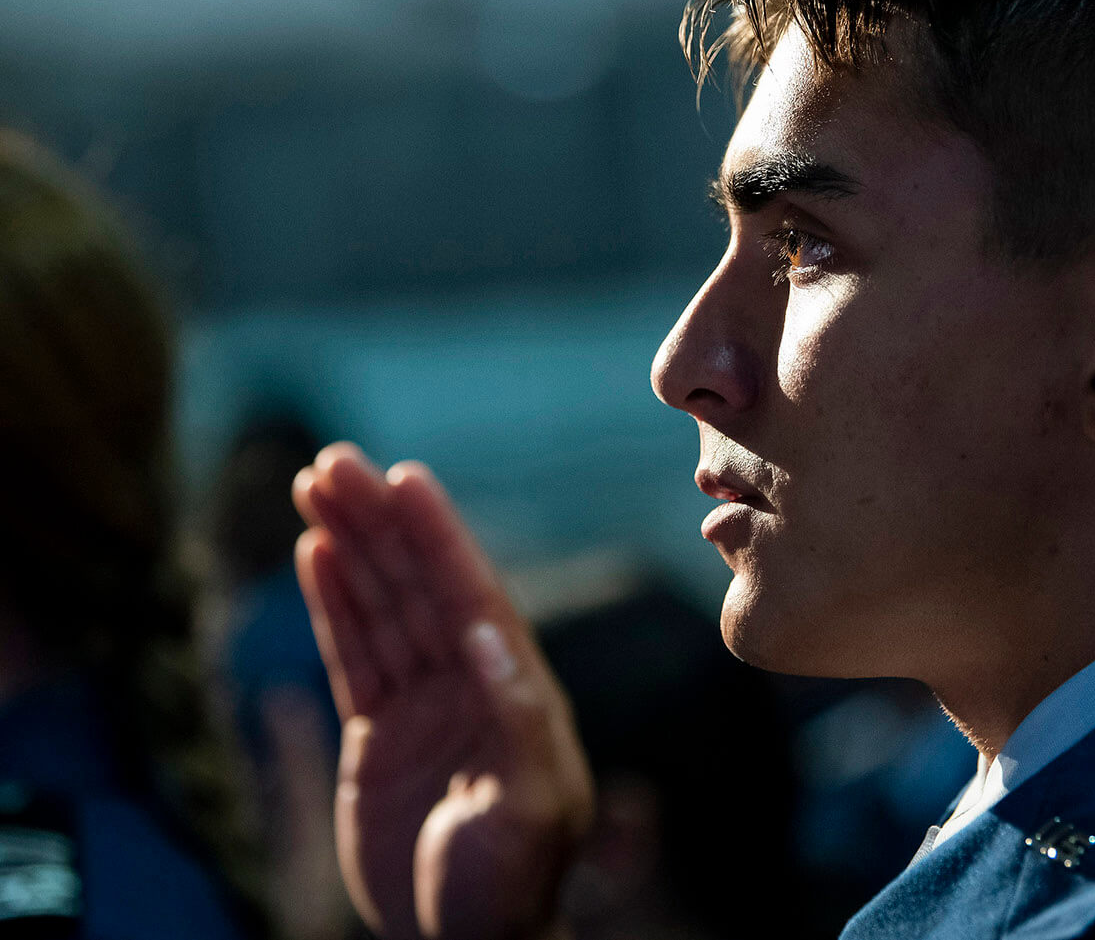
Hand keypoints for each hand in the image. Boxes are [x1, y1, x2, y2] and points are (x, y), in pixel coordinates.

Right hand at [293, 443, 593, 939]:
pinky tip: (316, 555)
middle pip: (419, 585)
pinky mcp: (381, 731)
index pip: (470, 595)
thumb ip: (517, 719)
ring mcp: (424, 702)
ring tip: (317, 488)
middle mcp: (471, 682)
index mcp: (514, 689)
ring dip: (353, 548)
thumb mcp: (527, 807)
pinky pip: (355, 652)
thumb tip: (490, 634)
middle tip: (336, 461)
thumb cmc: (509, 885)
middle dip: (381, 523)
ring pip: (383, 607)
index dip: (437, 536)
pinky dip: (335, 604)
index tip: (404, 477)